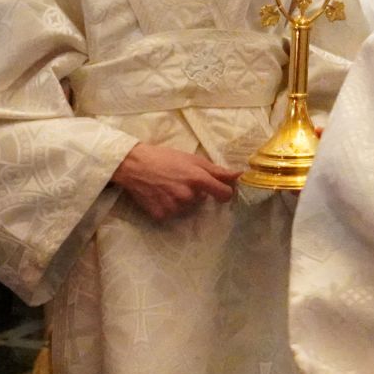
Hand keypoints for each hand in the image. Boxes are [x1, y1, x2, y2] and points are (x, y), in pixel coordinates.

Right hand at [109, 141, 241, 221]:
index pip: (224, 194)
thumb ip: (217, 170)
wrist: (135, 165)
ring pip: (187, 207)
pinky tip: (160, 195)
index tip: (220, 190)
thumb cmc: (165, 158)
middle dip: (195, 192)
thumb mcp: (193, 159)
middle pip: (202, 200)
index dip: (225, 192)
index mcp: (198, 179)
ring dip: (181, 200)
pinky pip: (172, 214)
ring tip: (168, 186)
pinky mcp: (161, 215)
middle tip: (180, 180)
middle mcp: (188, 195)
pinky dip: (168, 206)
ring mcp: (174, 207)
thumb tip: (239, 175)